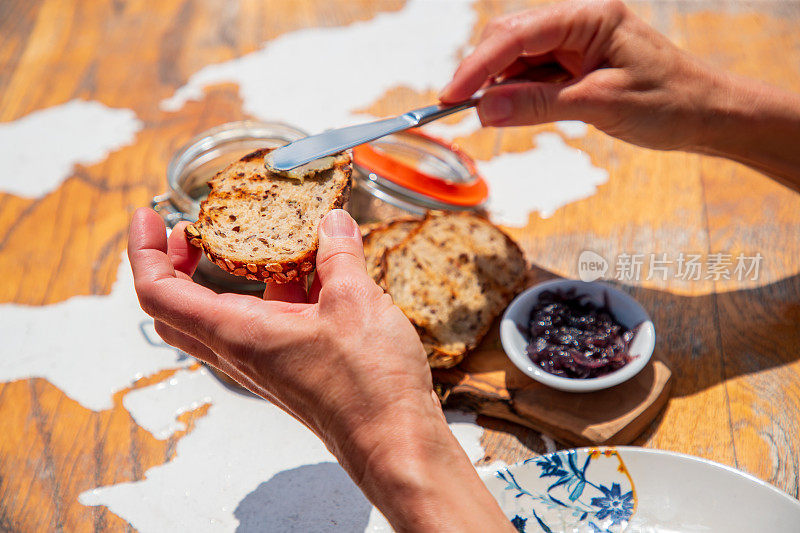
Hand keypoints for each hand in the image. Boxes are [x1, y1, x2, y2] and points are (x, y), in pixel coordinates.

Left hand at [128, 208, 511, 531]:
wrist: (393, 440)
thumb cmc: (367, 384)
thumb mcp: (355, 302)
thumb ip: (339, 255)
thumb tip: (333, 222)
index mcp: (238, 332)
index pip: (159, 292)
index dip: (144, 251)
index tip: (148, 216)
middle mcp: (240, 350)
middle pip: (178, 306)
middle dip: (174, 263)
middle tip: (192, 230)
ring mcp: (264, 359)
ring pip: (225, 312)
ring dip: (231, 273)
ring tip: (260, 236)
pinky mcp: (290, 364)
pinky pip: (266, 320)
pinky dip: (275, 289)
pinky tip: (312, 267)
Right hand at [439, 0, 718, 149]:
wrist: (707, 115)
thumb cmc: (669, 102)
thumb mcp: (600, 105)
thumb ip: (538, 105)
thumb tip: (483, 111)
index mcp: (590, 17)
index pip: (518, 35)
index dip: (478, 65)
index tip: (450, 97)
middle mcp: (578, 24)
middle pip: (510, 40)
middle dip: (482, 74)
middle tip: (461, 112)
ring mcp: (575, 44)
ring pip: (516, 61)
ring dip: (498, 89)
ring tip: (490, 119)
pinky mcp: (574, 66)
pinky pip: (531, 77)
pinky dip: (516, 96)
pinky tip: (512, 113)